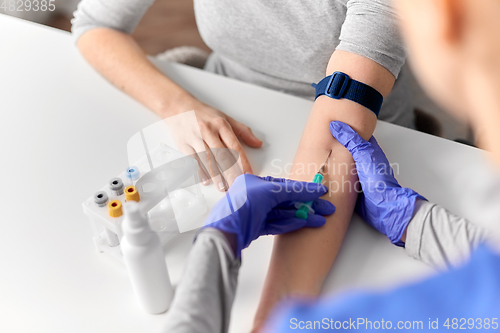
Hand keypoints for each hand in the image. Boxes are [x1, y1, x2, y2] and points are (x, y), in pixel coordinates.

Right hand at [166, 97, 261, 190]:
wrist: (178, 107)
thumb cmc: (203, 114)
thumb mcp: (225, 118)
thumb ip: (243, 131)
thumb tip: (258, 143)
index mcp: (221, 125)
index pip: (234, 146)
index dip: (242, 162)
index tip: (248, 174)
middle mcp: (208, 131)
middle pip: (221, 155)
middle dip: (230, 173)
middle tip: (236, 185)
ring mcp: (195, 138)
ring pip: (207, 160)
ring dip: (216, 176)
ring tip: (223, 187)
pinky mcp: (184, 144)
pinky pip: (193, 160)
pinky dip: (200, 172)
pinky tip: (206, 180)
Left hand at [204, 174, 335, 256]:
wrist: (225, 232)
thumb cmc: (242, 206)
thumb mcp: (269, 192)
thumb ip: (292, 190)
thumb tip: (312, 189)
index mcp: (254, 182)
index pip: (284, 185)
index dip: (304, 188)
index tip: (320, 191)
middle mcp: (254, 196)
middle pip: (286, 199)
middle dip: (307, 204)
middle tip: (326, 209)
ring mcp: (255, 212)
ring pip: (283, 213)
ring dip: (302, 215)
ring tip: (320, 219)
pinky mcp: (255, 227)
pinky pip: (277, 223)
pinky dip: (290, 223)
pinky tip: (304, 223)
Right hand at [329, 121, 424, 245]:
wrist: (383, 207)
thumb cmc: (379, 180)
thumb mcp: (363, 154)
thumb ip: (350, 139)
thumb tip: (336, 125)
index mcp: (369, 150)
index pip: (356, 135)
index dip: (345, 129)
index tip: (332, 124)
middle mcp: (364, 162)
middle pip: (347, 150)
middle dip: (335, 147)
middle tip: (320, 140)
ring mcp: (358, 176)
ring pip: (342, 165)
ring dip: (332, 163)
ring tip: (317, 156)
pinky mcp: (352, 188)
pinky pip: (340, 180)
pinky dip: (332, 177)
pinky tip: (323, 176)